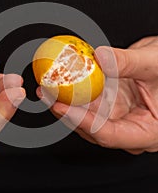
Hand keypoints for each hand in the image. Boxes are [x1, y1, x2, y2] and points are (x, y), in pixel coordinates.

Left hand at [38, 36, 157, 153]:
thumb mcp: (155, 64)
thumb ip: (129, 62)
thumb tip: (101, 58)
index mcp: (148, 132)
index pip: (110, 134)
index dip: (82, 122)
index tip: (61, 106)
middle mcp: (131, 129)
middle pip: (92, 128)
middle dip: (66, 112)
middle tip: (47, 94)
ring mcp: (119, 119)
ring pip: (87, 117)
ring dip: (66, 102)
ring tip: (46, 87)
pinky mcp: (111, 107)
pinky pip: (88, 104)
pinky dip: (74, 93)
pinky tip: (60, 83)